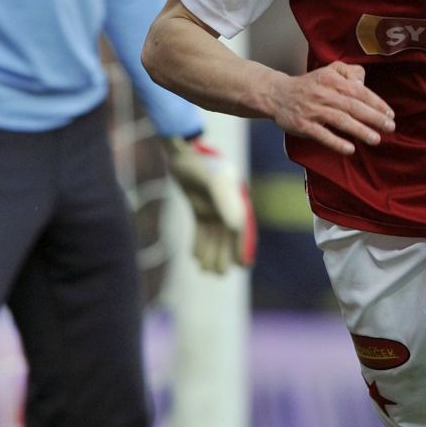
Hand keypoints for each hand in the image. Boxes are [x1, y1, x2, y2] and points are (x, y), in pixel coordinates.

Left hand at [163, 137, 256, 274]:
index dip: (242, 248)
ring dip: (210, 252)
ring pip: (213, 235)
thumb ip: (227, 202)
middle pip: (226, 236)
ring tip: (206, 271)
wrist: (183, 151)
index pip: (240, 229)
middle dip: (223, 255)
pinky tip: (195, 257)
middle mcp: (226, 205)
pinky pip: (201, 229)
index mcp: (236, 200)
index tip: (242, 266)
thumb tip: (236, 226)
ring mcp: (211, 206)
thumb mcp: (215, 182)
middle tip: (219, 274)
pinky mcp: (198, 205)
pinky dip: (199, 242)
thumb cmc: (202, 165)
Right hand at [268, 61, 394, 155]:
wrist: (278, 94)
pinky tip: (350, 149)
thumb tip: (363, 83)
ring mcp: (314, 111)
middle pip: (353, 106)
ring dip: (359, 130)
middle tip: (390, 127)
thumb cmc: (310, 85)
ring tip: (376, 139)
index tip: (390, 114)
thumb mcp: (329, 70)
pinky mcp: (304, 126)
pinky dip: (336, 142)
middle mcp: (325, 94)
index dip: (376, 103)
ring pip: (340, 120)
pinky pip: (322, 135)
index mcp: (333, 81)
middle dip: (374, 117)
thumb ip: (349, 72)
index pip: (359, 91)